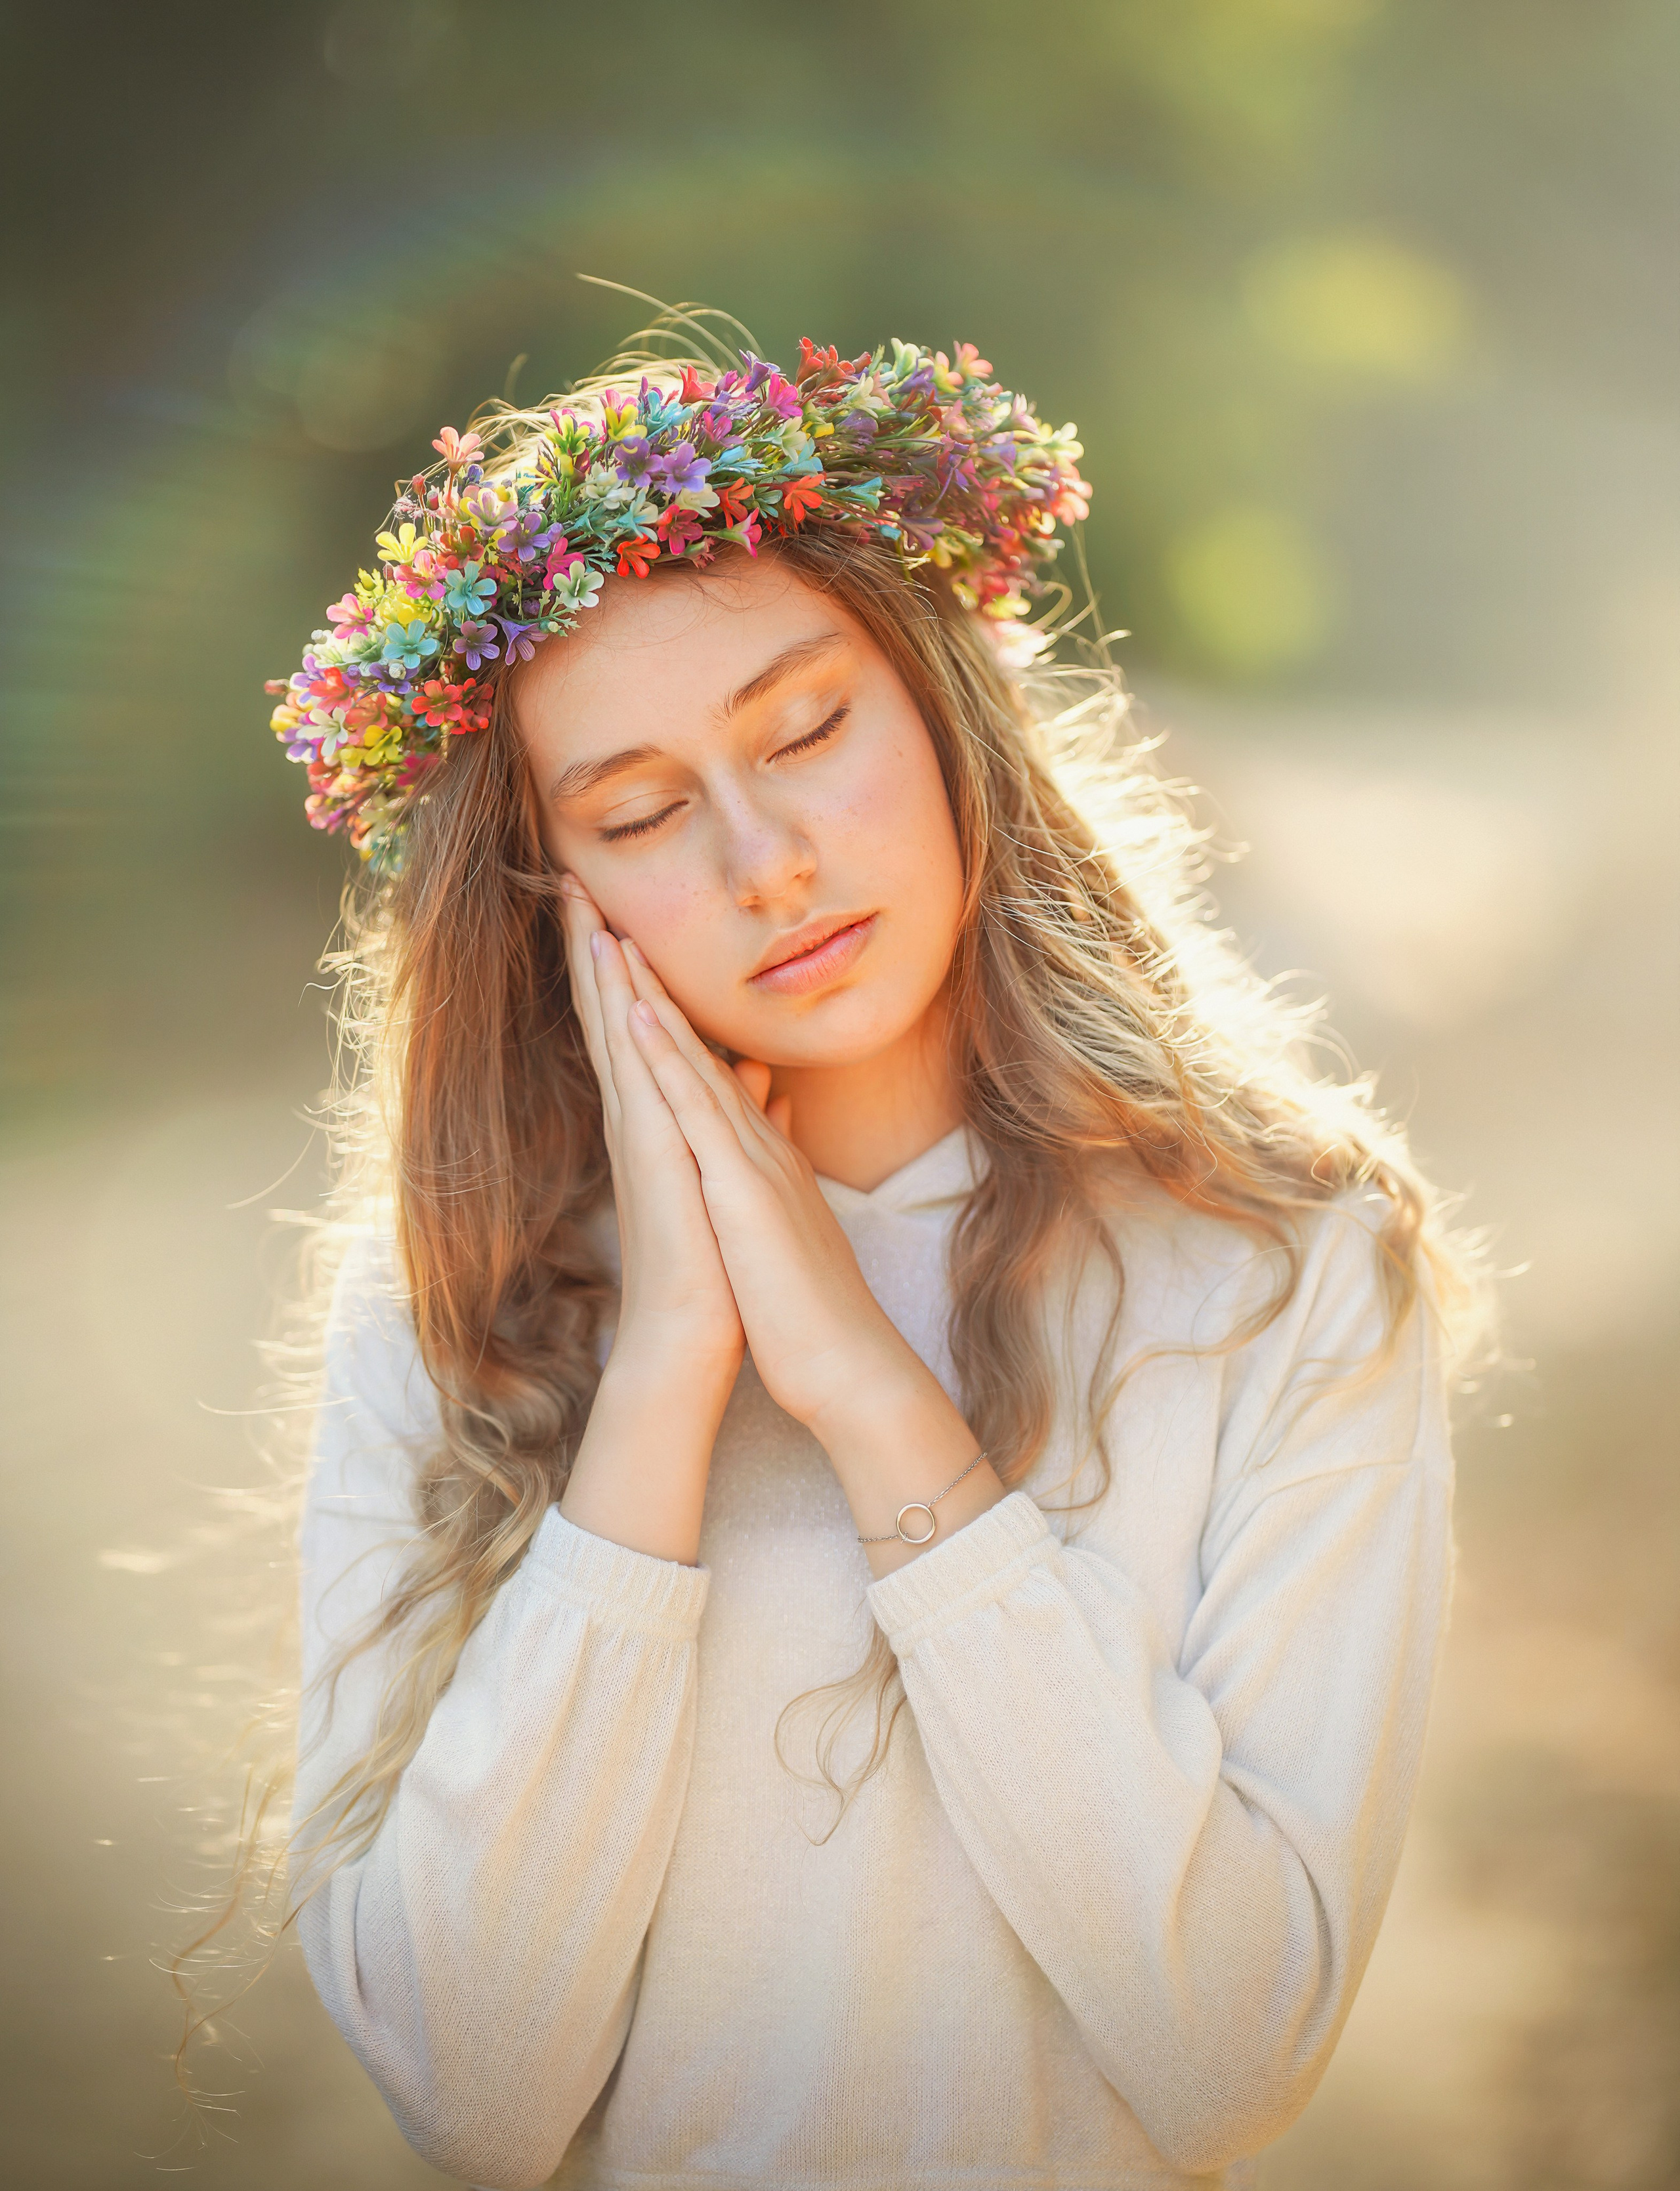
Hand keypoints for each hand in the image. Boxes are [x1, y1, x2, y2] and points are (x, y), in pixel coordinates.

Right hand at [558, 877, 743, 1384]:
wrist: (694, 1333)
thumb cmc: (715, 1265)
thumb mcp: (733, 1171)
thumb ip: (741, 1118)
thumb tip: (759, 1078)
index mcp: (654, 1120)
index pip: (632, 1027)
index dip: (619, 968)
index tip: (607, 910)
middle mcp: (636, 1117)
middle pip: (608, 1012)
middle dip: (592, 946)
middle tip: (570, 880)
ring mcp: (638, 1131)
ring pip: (612, 1029)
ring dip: (596, 966)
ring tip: (579, 904)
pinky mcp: (650, 1151)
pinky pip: (633, 1072)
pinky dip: (623, 1024)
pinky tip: (616, 979)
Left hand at [607, 922, 1007, 1572]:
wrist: (845, 1363)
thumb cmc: (806, 1307)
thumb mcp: (781, 1223)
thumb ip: (776, 1163)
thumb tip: (772, 1115)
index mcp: (751, 1152)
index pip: (696, 1065)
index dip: (655, 1004)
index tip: (615, 947)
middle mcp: (749, 1139)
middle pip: (685, 1039)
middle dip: (636, 970)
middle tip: (591, 899)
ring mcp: (745, 1156)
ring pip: (687, 1055)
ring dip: (644, 989)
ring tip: (602, 924)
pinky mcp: (739, 1184)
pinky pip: (696, 1107)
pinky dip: (667, 1056)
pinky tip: (637, 1012)